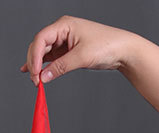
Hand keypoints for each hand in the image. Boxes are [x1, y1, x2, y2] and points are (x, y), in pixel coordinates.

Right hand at [20, 15, 139, 85]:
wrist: (122, 50)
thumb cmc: (106, 45)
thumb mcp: (82, 57)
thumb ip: (60, 67)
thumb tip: (43, 77)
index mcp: (64, 25)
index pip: (41, 39)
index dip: (35, 56)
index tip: (35, 73)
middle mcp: (62, 31)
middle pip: (39, 45)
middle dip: (35, 63)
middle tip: (35, 81)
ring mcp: (64, 41)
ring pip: (44, 53)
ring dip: (38, 66)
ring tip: (35, 80)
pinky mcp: (68, 51)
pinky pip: (51, 58)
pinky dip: (43, 66)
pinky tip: (36, 73)